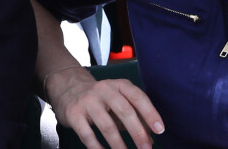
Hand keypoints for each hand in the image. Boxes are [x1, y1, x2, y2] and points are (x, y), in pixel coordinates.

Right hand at [45, 66, 164, 148]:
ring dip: (119, 145)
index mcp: (118, 85)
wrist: (67, 88)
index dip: (150, 113)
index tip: (160, 130)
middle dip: (137, 132)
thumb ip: (134, 117)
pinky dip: (98, 148)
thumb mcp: (117, 101)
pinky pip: (87, 134)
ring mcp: (87, 101)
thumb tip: (150, 139)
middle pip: (124, 110)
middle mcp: (103, 90)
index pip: (137, 96)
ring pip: (107, 125)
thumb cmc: (100, 99)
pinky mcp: (74, 113)